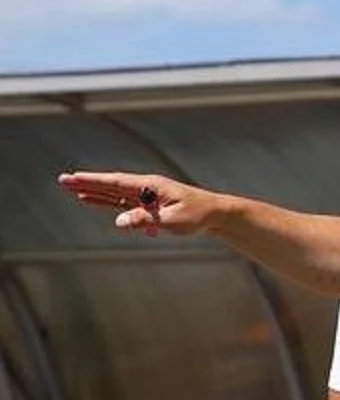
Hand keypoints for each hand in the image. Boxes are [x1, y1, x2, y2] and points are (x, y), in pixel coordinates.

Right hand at [57, 172, 219, 236]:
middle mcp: (146, 187)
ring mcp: (147, 195)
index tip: (74, 178)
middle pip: (111, 185)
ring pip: (114, 193)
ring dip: (93, 192)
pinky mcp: (149, 205)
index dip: (93, 181)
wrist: (216, 214)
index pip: (116, 182)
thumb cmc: (198, 215)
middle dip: (87, 184)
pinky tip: (92, 201)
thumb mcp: (172, 220)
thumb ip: (145, 220)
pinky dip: (106, 201)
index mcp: (151, 186)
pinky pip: (123, 202)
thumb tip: (118, 222)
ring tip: (72, 191)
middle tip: (63, 181)